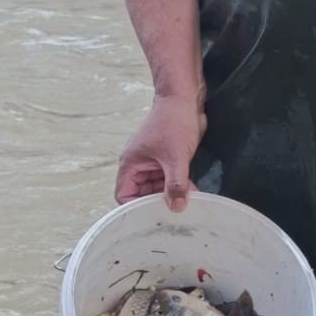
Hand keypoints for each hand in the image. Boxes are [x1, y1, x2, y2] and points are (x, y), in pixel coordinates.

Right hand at [115, 94, 205, 210]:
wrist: (185, 99)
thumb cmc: (173, 121)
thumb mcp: (176, 158)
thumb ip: (175, 184)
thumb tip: (175, 208)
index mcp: (131, 164)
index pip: (124, 194)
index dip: (135, 207)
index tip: (154, 216)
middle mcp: (138, 164)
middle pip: (141, 194)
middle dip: (158, 202)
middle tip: (175, 211)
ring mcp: (152, 162)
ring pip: (157, 187)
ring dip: (170, 194)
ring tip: (187, 202)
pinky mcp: (166, 158)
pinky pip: (168, 178)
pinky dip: (177, 185)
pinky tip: (191, 191)